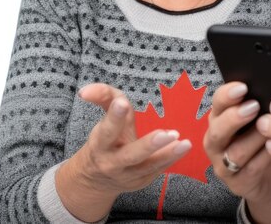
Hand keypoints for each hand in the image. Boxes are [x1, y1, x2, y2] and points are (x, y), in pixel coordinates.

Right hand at [56, 83, 190, 220]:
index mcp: (100, 145)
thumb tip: (86, 89)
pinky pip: (158, 169)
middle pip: (129, 155)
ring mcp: (128, 175)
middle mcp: (113, 163)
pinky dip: (171, 159)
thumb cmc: (105, 139)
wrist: (95, 179)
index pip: (107, 130)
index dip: (114, 117)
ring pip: (148, 166)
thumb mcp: (103, 117)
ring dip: (167, 154)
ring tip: (184, 143)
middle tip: (165, 134)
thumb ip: (102, 97)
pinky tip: (183, 147)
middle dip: (147, 145)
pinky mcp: (142, 181)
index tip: (122, 103)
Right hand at [204, 82, 270, 223]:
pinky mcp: (238, 183)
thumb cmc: (259, 136)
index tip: (243, 87)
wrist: (264, 176)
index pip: (217, 102)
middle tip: (254, 106)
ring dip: (254, 138)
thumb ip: (257, 103)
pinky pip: (253, 168)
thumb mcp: (255, 118)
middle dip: (235, 117)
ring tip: (270, 127)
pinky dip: (266, 156)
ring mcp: (224, 164)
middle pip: (218, 130)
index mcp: (219, 117)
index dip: (227, 95)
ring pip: (236, 152)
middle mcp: (216, 140)